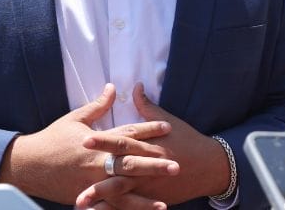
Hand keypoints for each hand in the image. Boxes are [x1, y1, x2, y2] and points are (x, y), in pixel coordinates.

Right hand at [0, 84, 175, 203]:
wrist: (27, 165)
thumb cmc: (52, 140)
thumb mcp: (75, 119)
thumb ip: (98, 106)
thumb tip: (113, 87)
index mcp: (98, 142)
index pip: (128, 133)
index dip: (149, 129)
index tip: (169, 128)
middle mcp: (97, 163)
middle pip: (131, 163)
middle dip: (154, 165)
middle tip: (177, 165)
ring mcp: (91, 182)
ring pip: (121, 191)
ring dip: (143, 197)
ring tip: (164, 204)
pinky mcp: (85, 196)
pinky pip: (108, 206)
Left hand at [76, 84, 229, 208]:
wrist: (210, 166)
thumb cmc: (188, 141)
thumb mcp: (169, 121)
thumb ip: (147, 107)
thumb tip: (135, 87)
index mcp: (148, 145)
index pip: (121, 141)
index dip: (103, 141)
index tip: (84, 139)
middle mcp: (146, 166)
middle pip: (118, 170)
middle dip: (96, 175)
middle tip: (74, 177)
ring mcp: (149, 184)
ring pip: (121, 192)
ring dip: (100, 198)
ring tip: (79, 202)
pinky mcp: (154, 197)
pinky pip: (131, 206)